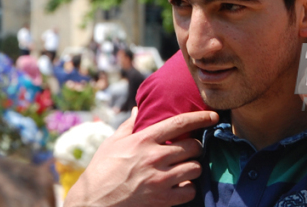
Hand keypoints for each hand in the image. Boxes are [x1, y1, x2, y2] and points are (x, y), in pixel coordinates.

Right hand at [64, 108, 218, 206]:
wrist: (92, 203)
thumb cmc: (101, 170)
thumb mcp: (113, 142)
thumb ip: (130, 124)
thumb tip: (139, 108)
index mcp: (144, 139)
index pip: (180, 123)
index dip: (201, 118)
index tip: (214, 116)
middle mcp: (155, 157)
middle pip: (193, 147)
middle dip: (196, 148)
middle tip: (190, 150)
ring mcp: (160, 180)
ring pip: (195, 169)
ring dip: (193, 168)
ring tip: (186, 168)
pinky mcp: (162, 200)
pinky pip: (189, 191)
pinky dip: (188, 188)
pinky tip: (180, 186)